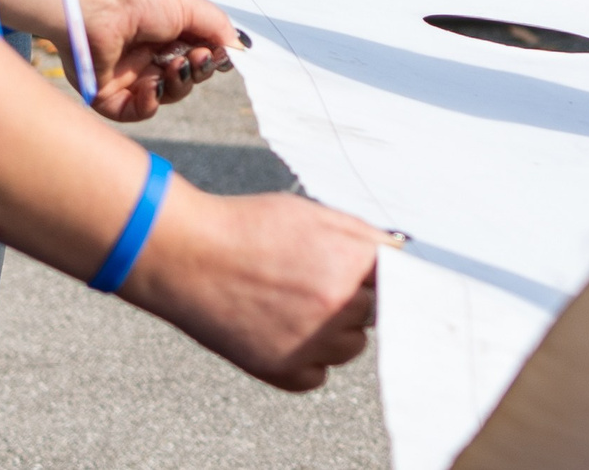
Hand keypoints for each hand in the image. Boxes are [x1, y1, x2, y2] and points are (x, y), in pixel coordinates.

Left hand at [68, 0, 236, 121]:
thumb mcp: (189, 6)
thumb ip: (218, 28)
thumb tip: (238, 50)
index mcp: (165, 29)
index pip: (197, 53)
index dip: (210, 57)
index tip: (218, 53)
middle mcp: (147, 51)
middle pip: (185, 77)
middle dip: (197, 70)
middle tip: (196, 57)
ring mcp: (127, 73)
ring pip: (165, 95)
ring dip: (177, 85)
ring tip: (173, 67)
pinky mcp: (106, 91)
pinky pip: (136, 110)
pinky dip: (150, 104)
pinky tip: (153, 86)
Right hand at [125, 183, 382, 390]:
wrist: (188, 255)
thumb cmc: (248, 227)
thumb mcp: (316, 214)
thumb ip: (364, 237)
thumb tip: (400, 252)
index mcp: (352, 263)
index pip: (400, 279)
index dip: (381, 275)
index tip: (374, 276)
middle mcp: (337, 307)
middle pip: (377, 313)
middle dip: (357, 298)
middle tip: (320, 282)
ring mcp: (310, 342)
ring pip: (351, 347)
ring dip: (336, 332)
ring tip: (298, 305)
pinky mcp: (281, 370)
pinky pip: (317, 375)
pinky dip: (307, 360)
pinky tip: (284, 331)